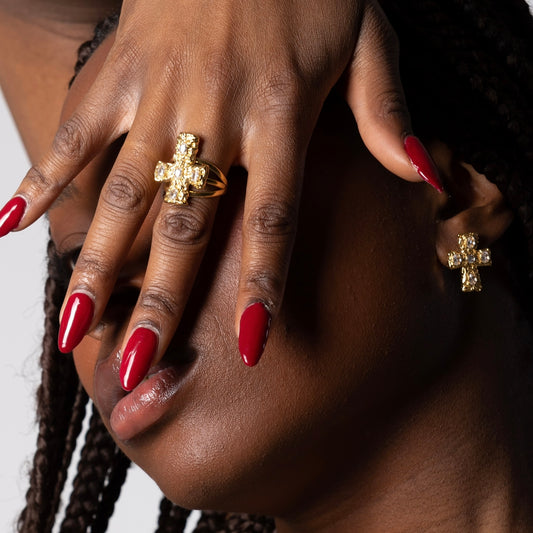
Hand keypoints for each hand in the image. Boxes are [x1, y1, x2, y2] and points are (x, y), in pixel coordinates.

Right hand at [0, 0, 441, 388]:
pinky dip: (43, 178)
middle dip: (160, 301)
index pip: (274, 221)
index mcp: (284, 115)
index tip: (246, 347)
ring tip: (73, 326)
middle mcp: (217, 115)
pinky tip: (12, 227)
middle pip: (187, 225)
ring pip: (123, 193)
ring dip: (97, 263)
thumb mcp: (368, 41)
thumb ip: (386, 114)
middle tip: (136, 365)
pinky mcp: (121, 69)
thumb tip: (427, 178)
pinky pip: (77, 131)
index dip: (261, 286)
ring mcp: (161, 94)